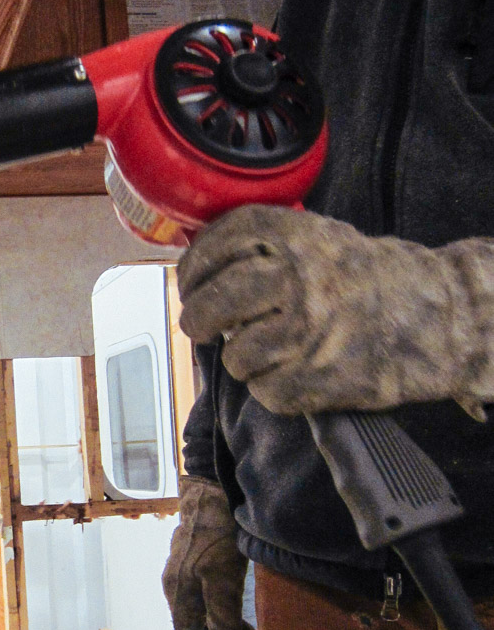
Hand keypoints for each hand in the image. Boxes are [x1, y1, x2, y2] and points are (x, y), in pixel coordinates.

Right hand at [162, 476, 254, 629]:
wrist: (212, 490)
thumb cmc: (218, 531)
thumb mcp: (223, 574)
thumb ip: (221, 613)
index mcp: (179, 592)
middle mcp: (177, 586)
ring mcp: (185, 574)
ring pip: (204, 616)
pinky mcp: (198, 563)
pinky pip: (209, 601)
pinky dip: (226, 617)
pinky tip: (244, 621)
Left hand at [176, 205, 493, 417]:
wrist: (440, 318)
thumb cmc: (372, 280)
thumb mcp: (322, 239)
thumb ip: (268, 246)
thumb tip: (203, 267)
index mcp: (297, 237)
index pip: (219, 245)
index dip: (194, 268)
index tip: (189, 282)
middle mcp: (298, 279)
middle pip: (215, 302)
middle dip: (198, 319)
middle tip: (200, 327)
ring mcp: (308, 330)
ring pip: (236, 355)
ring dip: (240, 360)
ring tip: (261, 353)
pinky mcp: (318, 377)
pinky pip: (265, 392)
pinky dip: (270, 389)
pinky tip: (290, 374)